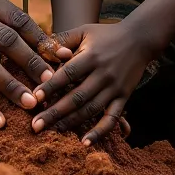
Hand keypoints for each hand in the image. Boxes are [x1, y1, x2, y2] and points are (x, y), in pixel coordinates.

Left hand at [30, 21, 157, 144]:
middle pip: (76, 97)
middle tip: (36, 125)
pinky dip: (99, 132)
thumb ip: (63, 39)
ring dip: (71, 123)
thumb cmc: (106, 34)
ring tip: (53, 132)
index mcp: (91, 56)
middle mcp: (103, 74)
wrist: (139, 39)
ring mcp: (114, 88)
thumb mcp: (84, 30)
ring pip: (90, 110)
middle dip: (55, 112)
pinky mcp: (124, 98)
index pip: (67, 73)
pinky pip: (111, 119)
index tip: (35, 98)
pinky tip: (85, 143)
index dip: (51, 86)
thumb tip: (40, 48)